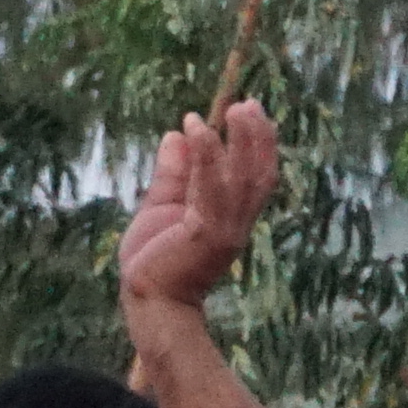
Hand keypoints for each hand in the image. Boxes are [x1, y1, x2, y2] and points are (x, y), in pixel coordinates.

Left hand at [115, 101, 282, 317]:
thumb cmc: (154, 262)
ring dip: (238, 141)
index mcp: (231, 218)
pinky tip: (197, 131)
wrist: (148, 303)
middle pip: (259, 175)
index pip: (255, 177)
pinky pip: (210, 190)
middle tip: (247, 104)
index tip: (251, 110)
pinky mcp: (206, 234)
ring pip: (241, 179)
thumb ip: (172, 174)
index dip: (258, 144)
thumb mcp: (161, 206)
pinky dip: (206, 157)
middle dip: (257, 137)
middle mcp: (236, 223)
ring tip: (233, 109)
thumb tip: (175, 134)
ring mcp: (225, 230)